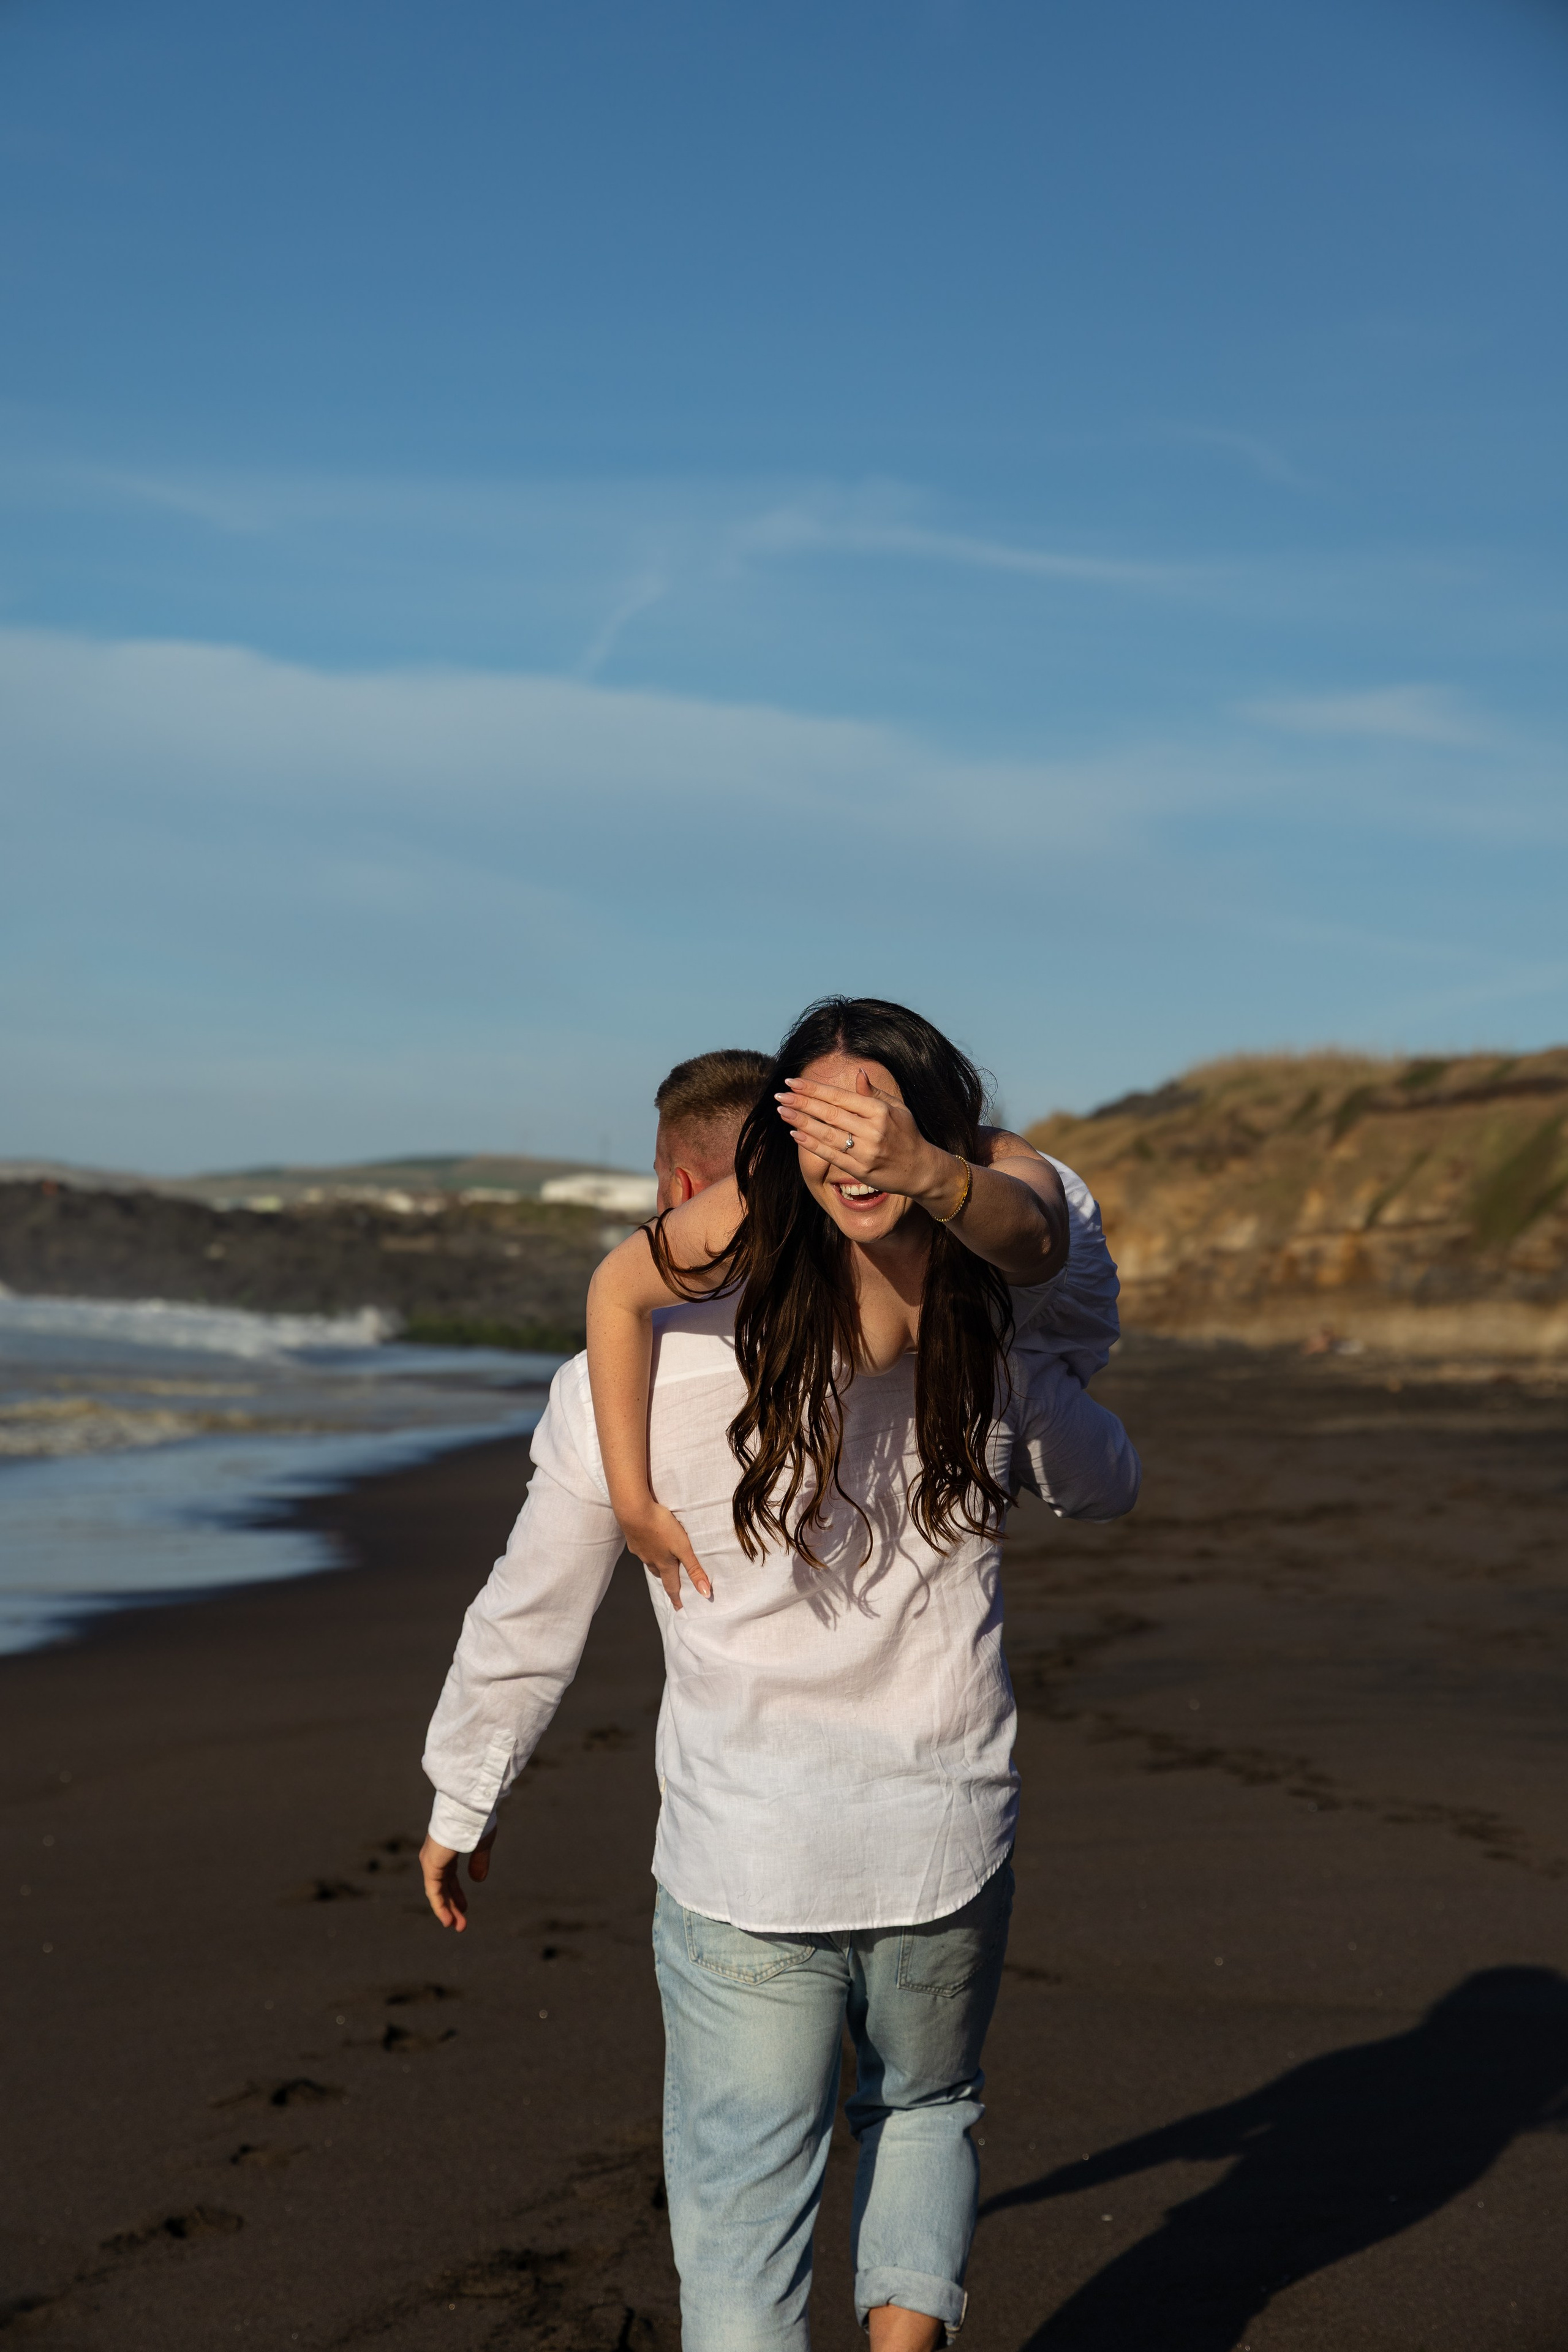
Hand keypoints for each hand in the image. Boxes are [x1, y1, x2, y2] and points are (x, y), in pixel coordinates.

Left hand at [420, 1825, 497, 1931]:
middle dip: (452, 1904)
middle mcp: (436, 1855)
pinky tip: (447, 1920)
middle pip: (443, 1886)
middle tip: (460, 1922)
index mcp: (448, 1848)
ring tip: (456, 1926)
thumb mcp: (482, 1843)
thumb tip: (477, 1880)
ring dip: (447, 1910)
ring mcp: (432, 1860)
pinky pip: (433, 1891)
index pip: (449, 1875)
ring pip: (437, 1891)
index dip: (457, 1893)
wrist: (468, 1808)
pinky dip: (440, 1906)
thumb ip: (480, 1861)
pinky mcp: (431, 1865)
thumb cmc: (477, 1820)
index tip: (464, 1908)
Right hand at [618, 1497, 712, 1607]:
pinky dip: (648, 1549)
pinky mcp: (632, 1538)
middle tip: (673, 1583)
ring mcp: (639, 1549)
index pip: (671, 1586)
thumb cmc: (661, 1527)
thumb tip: (705, 1593)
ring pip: (650, 1561)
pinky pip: (642, 1548)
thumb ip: (694, 1568)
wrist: (633, 1510)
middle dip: (667, 1580)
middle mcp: (650, 1559)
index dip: (676, 1598)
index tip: (679, 1608)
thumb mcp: (683, 1547)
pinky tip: (649, 1540)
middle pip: (660, 1574)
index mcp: (664, 1564)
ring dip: (657, 1563)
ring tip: (662, 1561)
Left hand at [775, 1067, 955, 1210]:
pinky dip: (812, 1145)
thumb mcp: (897, 1108)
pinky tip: (796, 1134)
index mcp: (880, 1111)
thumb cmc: (907, 1134)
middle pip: (830, 1114)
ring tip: (783, 1111)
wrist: (920, 1169)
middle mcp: (872, 1130)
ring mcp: (865, 1151)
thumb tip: (858, 1073)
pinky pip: (831, 1155)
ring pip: (827, 1134)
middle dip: (802, 1102)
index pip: (839, 1097)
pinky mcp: (860, 1170)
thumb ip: (874, 1093)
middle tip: (780, 1095)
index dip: (814, 1089)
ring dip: (802, 1122)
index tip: (793, 1081)